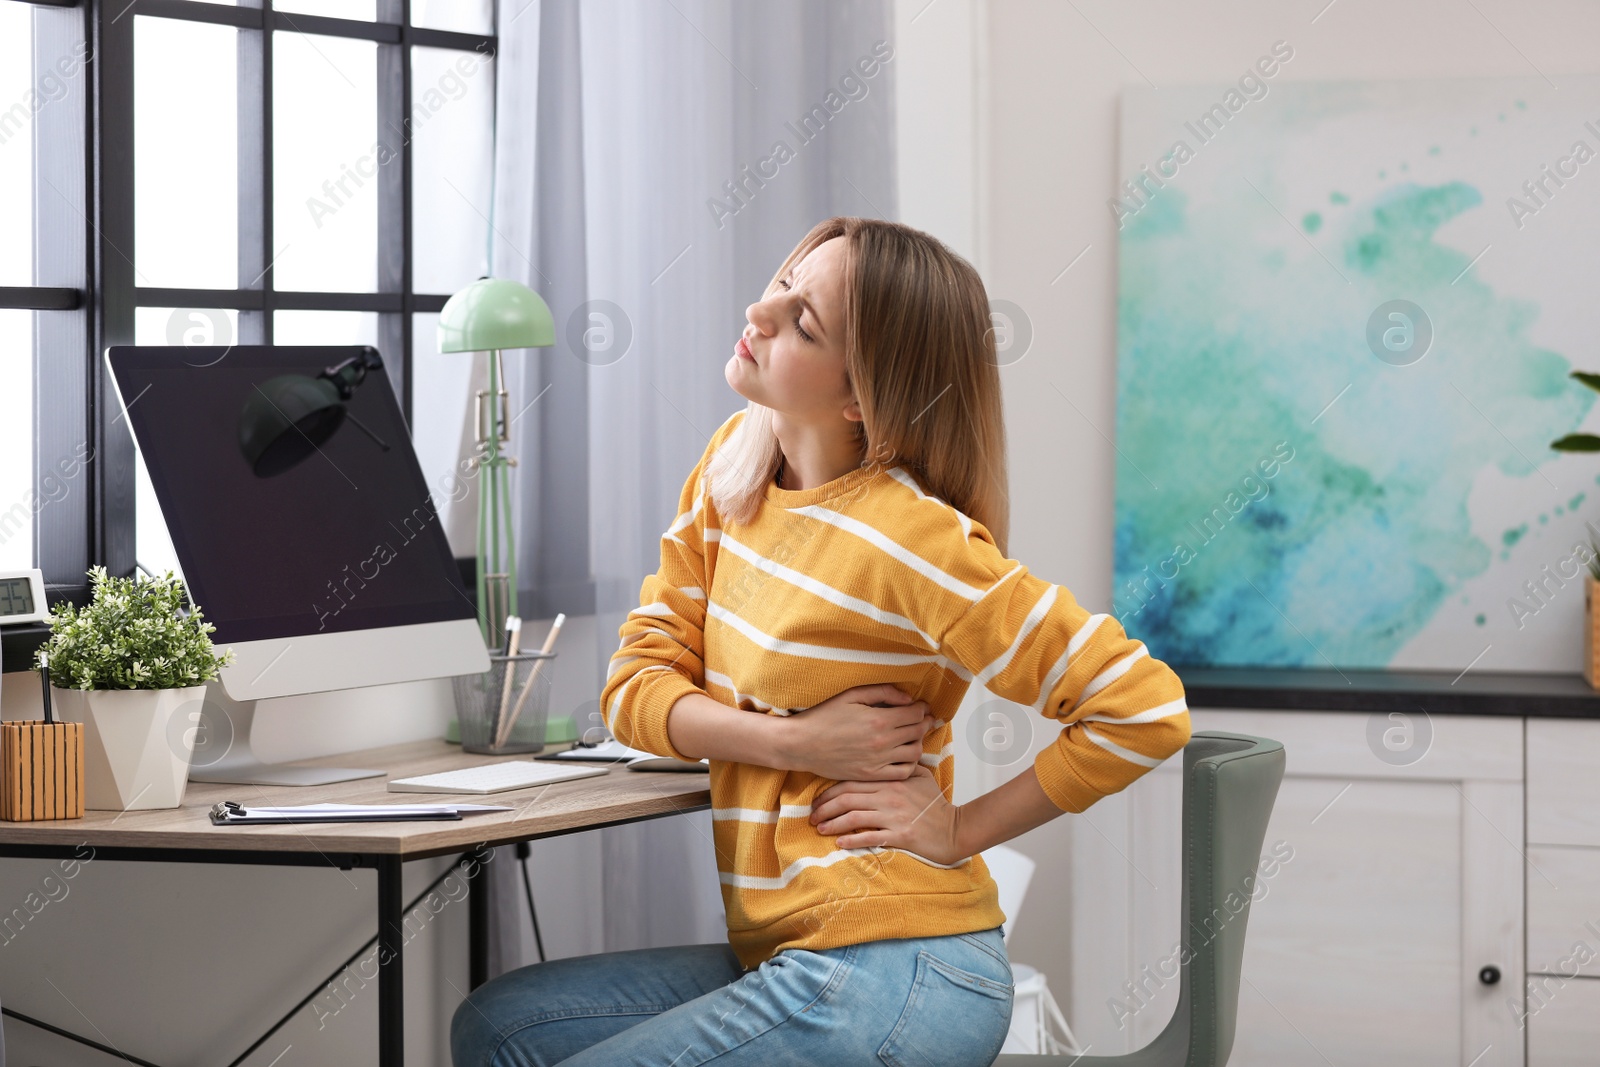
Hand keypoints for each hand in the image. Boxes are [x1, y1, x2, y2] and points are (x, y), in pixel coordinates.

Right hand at [777, 684, 936, 781]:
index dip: (922, 708)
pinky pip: (902, 772)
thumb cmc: (824, 716)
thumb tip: (907, 698)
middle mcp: (882, 742)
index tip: (920, 706)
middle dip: (924, 722)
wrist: (802, 744)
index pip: (915, 714)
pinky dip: (910, 763)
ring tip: (912, 736)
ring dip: (918, 742)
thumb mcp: (852, 695)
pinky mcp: (871, 775)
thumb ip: (882, 692)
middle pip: (918, 732)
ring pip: (914, 753)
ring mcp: (878, 761)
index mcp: (879, 720)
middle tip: (922, 718)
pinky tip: (904, 755)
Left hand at [809, 765, 965, 865]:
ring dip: (833, 824)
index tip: (818, 800)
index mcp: (891, 781)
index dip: (831, 791)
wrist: (954, 830)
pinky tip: (840, 843)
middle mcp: (889, 796)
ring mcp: (893, 816)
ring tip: (819, 829)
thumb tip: (886, 757)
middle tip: (812, 816)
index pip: (853, 781)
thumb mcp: (921, 777)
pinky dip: (852, 840)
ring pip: (854, 817)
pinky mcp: (899, 835)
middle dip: (825, 807)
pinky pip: (870, 836)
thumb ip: (901, 766)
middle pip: (848, 798)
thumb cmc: (936, 806)